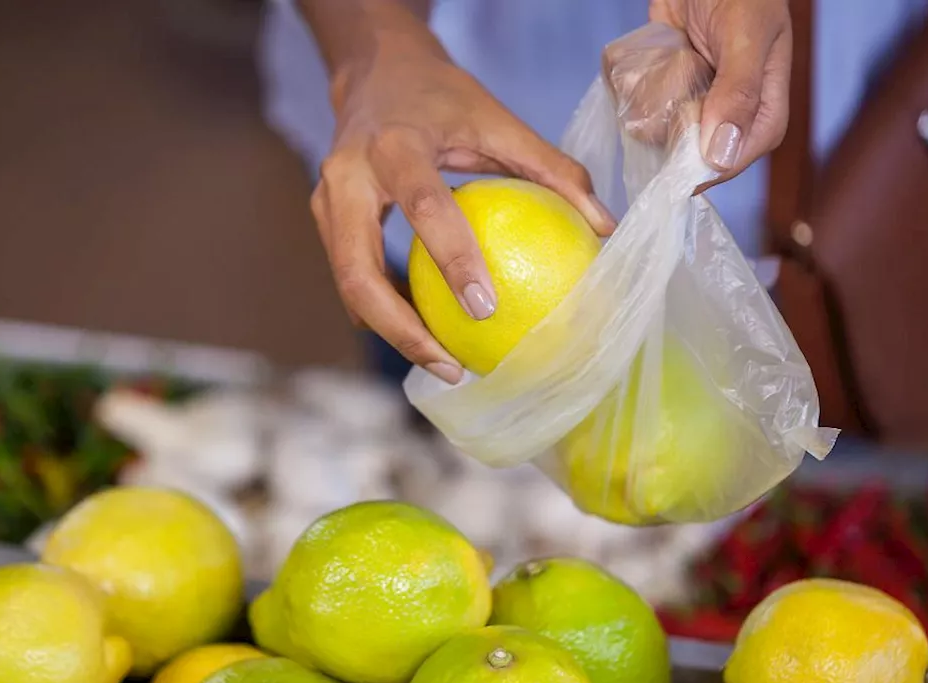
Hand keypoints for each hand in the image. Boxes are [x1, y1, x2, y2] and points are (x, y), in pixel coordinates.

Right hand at [310, 16, 615, 383]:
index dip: (454, 260)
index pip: (424, 208)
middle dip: (401, 330)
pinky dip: (386, 310)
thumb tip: (604, 227)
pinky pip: (353, 277)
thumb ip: (551, 169)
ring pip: (348, 285)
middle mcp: (346, 177)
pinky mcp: (324, 220)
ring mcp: (325, 202)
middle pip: (357, 272)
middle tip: (451, 368)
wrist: (373, 69)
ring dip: (392, 331)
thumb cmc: (443, 97)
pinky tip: (427, 336)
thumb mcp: (497, 119)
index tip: (487, 309)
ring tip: (443, 365)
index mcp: (394, 145)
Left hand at [606, 0, 791, 182]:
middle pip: (696, 157)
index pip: (735, 159)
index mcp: (762, 110)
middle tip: (664, 101)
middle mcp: (728, 117)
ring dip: (651, 118)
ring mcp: (697, 106)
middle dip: (672, 140)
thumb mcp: (746, 35)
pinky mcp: (670, 96)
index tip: (675, 168)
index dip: (706, 170)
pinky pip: (646, 115)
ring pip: (666, 139)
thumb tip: (722, 155)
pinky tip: (644, 73)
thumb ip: (738, 92)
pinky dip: (637, 100)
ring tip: (660, 73)